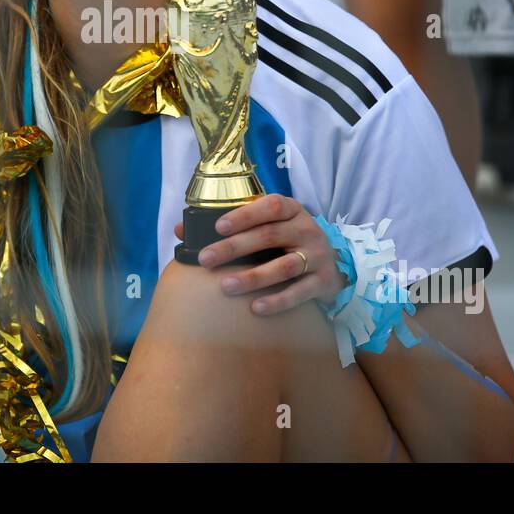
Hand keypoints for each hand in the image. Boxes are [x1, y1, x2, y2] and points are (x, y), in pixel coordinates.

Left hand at [173, 193, 345, 314]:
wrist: (332, 264)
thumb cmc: (287, 241)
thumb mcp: (266, 225)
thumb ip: (228, 225)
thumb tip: (180, 228)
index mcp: (292, 210)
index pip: (270, 206)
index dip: (244, 215)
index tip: (217, 226)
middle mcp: (307, 229)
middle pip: (269, 236)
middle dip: (234, 248)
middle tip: (205, 259)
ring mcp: (318, 256)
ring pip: (284, 266)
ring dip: (253, 277)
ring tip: (225, 286)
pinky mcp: (324, 282)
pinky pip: (300, 293)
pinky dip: (277, 301)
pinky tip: (255, 308)